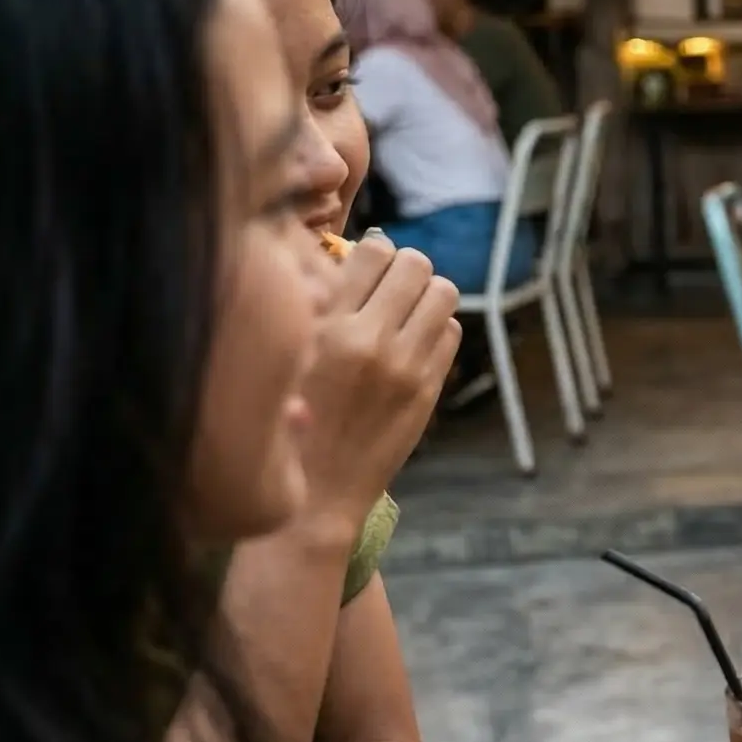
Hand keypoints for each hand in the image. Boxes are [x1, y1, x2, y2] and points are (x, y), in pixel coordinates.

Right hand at [298, 235, 458, 520]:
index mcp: (327, 327)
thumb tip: (355, 253)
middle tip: (389, 284)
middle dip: (405, 267)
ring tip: (405, 309)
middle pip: (416, 265)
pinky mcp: (428, 389)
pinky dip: (437, 326)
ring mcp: (407, 366)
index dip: (373, 250)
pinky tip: (413, 340)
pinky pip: (451, 331)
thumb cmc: (290, 417)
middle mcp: (372, 342)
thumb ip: (320, 304)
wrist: (315, 491)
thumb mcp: (291, 353)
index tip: (367, 262)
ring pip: (444, 293)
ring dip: (427, 293)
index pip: (372, 252)